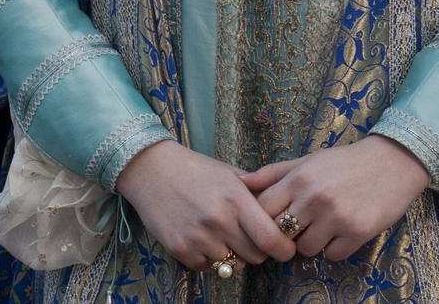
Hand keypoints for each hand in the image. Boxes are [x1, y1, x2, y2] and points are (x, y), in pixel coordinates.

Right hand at [116, 139, 295, 269]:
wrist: (152, 171)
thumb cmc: (196, 170)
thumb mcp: (231, 173)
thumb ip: (257, 193)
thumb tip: (284, 212)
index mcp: (235, 199)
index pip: (270, 238)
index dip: (284, 249)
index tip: (286, 248)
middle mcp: (218, 221)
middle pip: (255, 256)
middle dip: (260, 251)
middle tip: (254, 239)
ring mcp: (197, 238)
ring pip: (233, 265)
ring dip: (235, 256)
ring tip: (227, 236)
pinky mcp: (180, 251)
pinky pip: (209, 269)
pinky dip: (213, 260)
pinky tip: (207, 240)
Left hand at [244, 136, 432, 264]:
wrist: (394, 162)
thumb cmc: (347, 161)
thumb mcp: (309, 159)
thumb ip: (274, 173)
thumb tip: (241, 182)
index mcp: (300, 178)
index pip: (263, 211)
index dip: (265, 220)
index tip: (276, 219)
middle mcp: (315, 197)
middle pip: (282, 234)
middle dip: (289, 233)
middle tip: (304, 223)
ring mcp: (336, 216)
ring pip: (306, 249)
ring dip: (314, 242)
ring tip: (327, 224)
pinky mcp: (357, 232)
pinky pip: (333, 255)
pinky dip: (337, 247)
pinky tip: (345, 229)